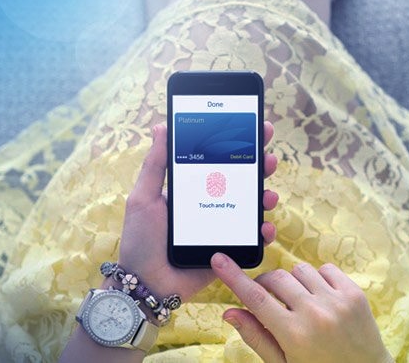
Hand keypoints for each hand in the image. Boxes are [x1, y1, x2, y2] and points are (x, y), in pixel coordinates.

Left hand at [114, 122, 278, 300]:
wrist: (145, 283)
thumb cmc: (140, 239)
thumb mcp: (143, 197)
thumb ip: (155, 164)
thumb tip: (161, 126)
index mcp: (192, 189)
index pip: (219, 161)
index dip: (238, 145)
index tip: (254, 127)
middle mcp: (210, 204)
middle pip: (241, 180)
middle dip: (259, 165)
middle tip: (269, 156)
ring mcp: (221, 227)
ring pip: (252, 207)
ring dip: (266, 196)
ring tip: (269, 193)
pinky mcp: (228, 251)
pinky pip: (252, 240)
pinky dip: (263, 232)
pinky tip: (265, 226)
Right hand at [211, 253, 393, 362]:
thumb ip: (256, 336)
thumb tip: (229, 312)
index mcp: (294, 334)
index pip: (255, 298)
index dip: (233, 277)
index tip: (219, 260)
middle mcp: (315, 314)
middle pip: (276, 279)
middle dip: (265, 284)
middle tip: (268, 300)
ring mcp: (337, 301)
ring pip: (300, 270)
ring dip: (293, 282)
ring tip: (300, 302)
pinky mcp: (354, 294)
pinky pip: (326, 268)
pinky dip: (318, 278)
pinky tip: (320, 297)